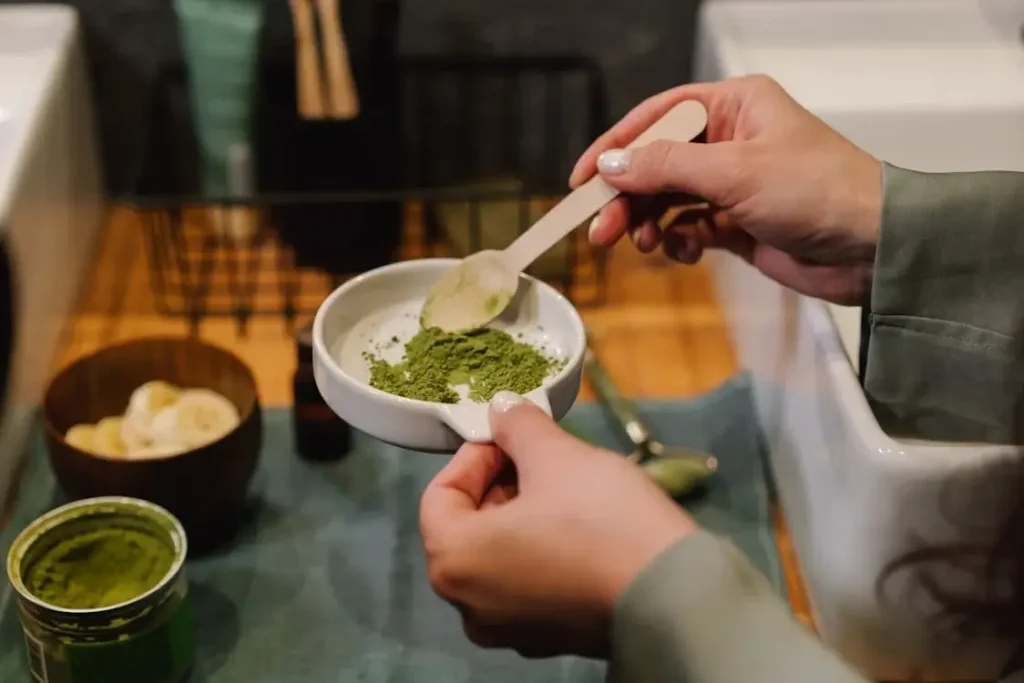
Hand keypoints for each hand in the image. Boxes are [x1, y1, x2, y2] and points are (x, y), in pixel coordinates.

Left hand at [420, 392, 695, 657]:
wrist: (675, 594)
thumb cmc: (602, 520)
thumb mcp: (557, 456)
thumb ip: (518, 428)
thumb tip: (501, 410)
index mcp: (453, 561)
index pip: (439, 494)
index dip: (475, 455)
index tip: (511, 436)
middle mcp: (468, 605)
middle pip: (467, 526)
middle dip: (501, 483)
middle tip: (540, 455)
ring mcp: (508, 628)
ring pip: (499, 554)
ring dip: (523, 513)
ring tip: (565, 485)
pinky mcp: (548, 637)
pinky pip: (528, 582)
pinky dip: (542, 549)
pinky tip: (581, 526)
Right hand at [572, 75, 881, 304]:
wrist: (872, 248)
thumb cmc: (816, 192)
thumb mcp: (734, 172)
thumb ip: (666, 167)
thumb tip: (610, 165)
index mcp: (733, 106)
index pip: (657, 117)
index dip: (614, 147)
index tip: (581, 180)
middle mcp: (729, 139)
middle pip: (656, 163)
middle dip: (628, 197)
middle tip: (602, 231)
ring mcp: (732, 183)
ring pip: (668, 199)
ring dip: (650, 223)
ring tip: (646, 245)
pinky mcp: (737, 222)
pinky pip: (689, 227)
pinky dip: (680, 240)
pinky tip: (687, 251)